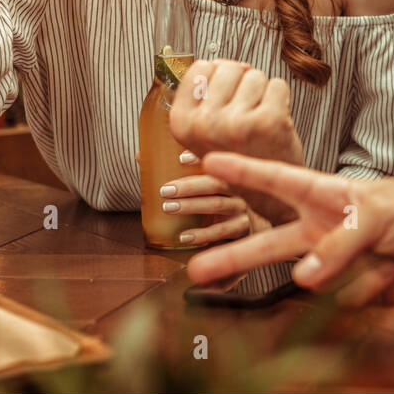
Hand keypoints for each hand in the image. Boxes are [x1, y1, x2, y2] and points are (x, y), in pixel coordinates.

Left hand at [156, 164, 272, 246]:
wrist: (253, 232)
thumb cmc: (222, 203)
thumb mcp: (204, 187)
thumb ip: (177, 172)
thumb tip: (140, 156)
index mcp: (227, 174)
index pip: (215, 161)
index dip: (198, 158)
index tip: (180, 159)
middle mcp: (237, 188)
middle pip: (213, 183)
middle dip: (188, 186)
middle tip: (164, 190)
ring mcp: (242, 209)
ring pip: (217, 204)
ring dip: (191, 206)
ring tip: (168, 208)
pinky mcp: (243, 230)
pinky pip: (223, 231)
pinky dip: (202, 234)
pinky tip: (184, 236)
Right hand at [169, 60, 303, 222]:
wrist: (268, 192)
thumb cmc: (236, 154)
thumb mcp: (201, 132)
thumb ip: (199, 98)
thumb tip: (213, 63)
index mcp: (181, 123)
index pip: (200, 68)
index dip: (217, 76)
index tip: (224, 97)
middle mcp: (205, 123)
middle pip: (229, 67)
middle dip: (241, 82)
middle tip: (244, 111)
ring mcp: (237, 122)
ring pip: (254, 75)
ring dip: (261, 92)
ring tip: (257, 119)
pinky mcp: (268, 121)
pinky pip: (277, 84)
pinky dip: (279, 98)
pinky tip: (273, 121)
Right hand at [184, 152, 393, 305]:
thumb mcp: (380, 213)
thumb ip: (339, 241)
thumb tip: (304, 277)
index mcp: (330, 195)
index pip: (278, 181)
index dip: (244, 171)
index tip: (206, 160)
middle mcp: (327, 228)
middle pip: (271, 241)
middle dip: (234, 254)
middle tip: (195, 270)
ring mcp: (340, 263)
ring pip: (302, 278)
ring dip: (317, 279)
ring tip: (349, 265)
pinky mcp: (357, 291)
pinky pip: (342, 298)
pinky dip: (367, 286)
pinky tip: (393, 271)